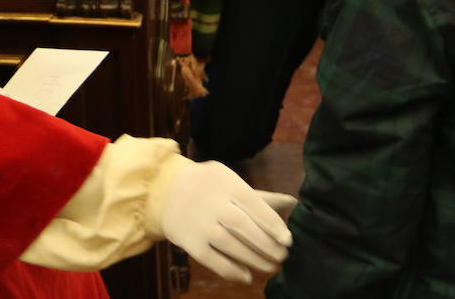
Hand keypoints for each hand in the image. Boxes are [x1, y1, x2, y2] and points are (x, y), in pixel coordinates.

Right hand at [161, 160, 294, 283]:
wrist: (162, 190)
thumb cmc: (205, 185)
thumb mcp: (229, 180)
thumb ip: (259, 196)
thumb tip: (292, 203)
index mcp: (226, 183)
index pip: (255, 205)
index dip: (273, 225)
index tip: (287, 240)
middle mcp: (212, 203)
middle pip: (244, 227)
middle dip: (267, 245)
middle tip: (281, 256)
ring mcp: (199, 223)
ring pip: (232, 246)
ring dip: (254, 260)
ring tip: (270, 266)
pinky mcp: (189, 242)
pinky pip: (214, 261)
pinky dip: (232, 271)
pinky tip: (246, 275)